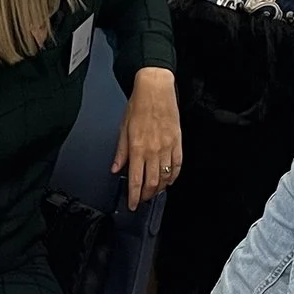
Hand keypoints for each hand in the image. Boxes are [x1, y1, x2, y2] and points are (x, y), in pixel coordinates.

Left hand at [114, 68, 182, 209]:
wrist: (156, 89)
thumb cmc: (139, 105)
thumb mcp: (123, 128)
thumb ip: (121, 151)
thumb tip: (116, 168)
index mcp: (137, 147)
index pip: (135, 180)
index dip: (134, 196)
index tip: (132, 204)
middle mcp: (153, 150)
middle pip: (152, 183)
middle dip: (146, 196)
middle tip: (142, 200)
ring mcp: (167, 147)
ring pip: (165, 177)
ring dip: (160, 189)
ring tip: (154, 192)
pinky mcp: (177, 142)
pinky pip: (177, 165)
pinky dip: (174, 176)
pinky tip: (169, 180)